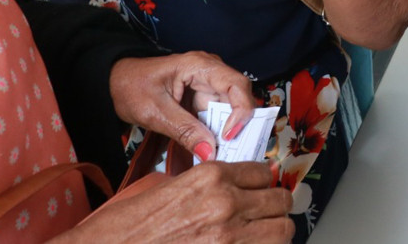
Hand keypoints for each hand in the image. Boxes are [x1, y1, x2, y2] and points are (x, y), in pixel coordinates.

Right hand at [59, 162, 293, 242]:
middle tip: (265, 215)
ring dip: (275, 232)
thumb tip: (235, 189)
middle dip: (274, 208)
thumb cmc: (125, 228)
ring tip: (262, 235)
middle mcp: (225, 202)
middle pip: (280, 199)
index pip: (263, 172)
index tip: (259, 191)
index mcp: (210, 176)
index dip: (262, 183)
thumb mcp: (169, 188)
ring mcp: (228, 235)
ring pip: (282, 230)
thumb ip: (207, 185)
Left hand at [109, 52, 257, 160]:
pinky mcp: (202, 98)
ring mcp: (208, 85)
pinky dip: (216, 133)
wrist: (114, 84)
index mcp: (200, 65)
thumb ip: (184, 130)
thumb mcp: (155, 112)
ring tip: (222, 153)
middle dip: (239, 125)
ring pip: (230, 110)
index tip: (229, 136)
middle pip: (238, 97)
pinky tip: (212, 148)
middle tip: (232, 150)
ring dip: (228, 131)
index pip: (236, 85)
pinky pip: (217, 116)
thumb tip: (209, 152)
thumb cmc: (131, 87)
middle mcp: (211, 72)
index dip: (241, 110)